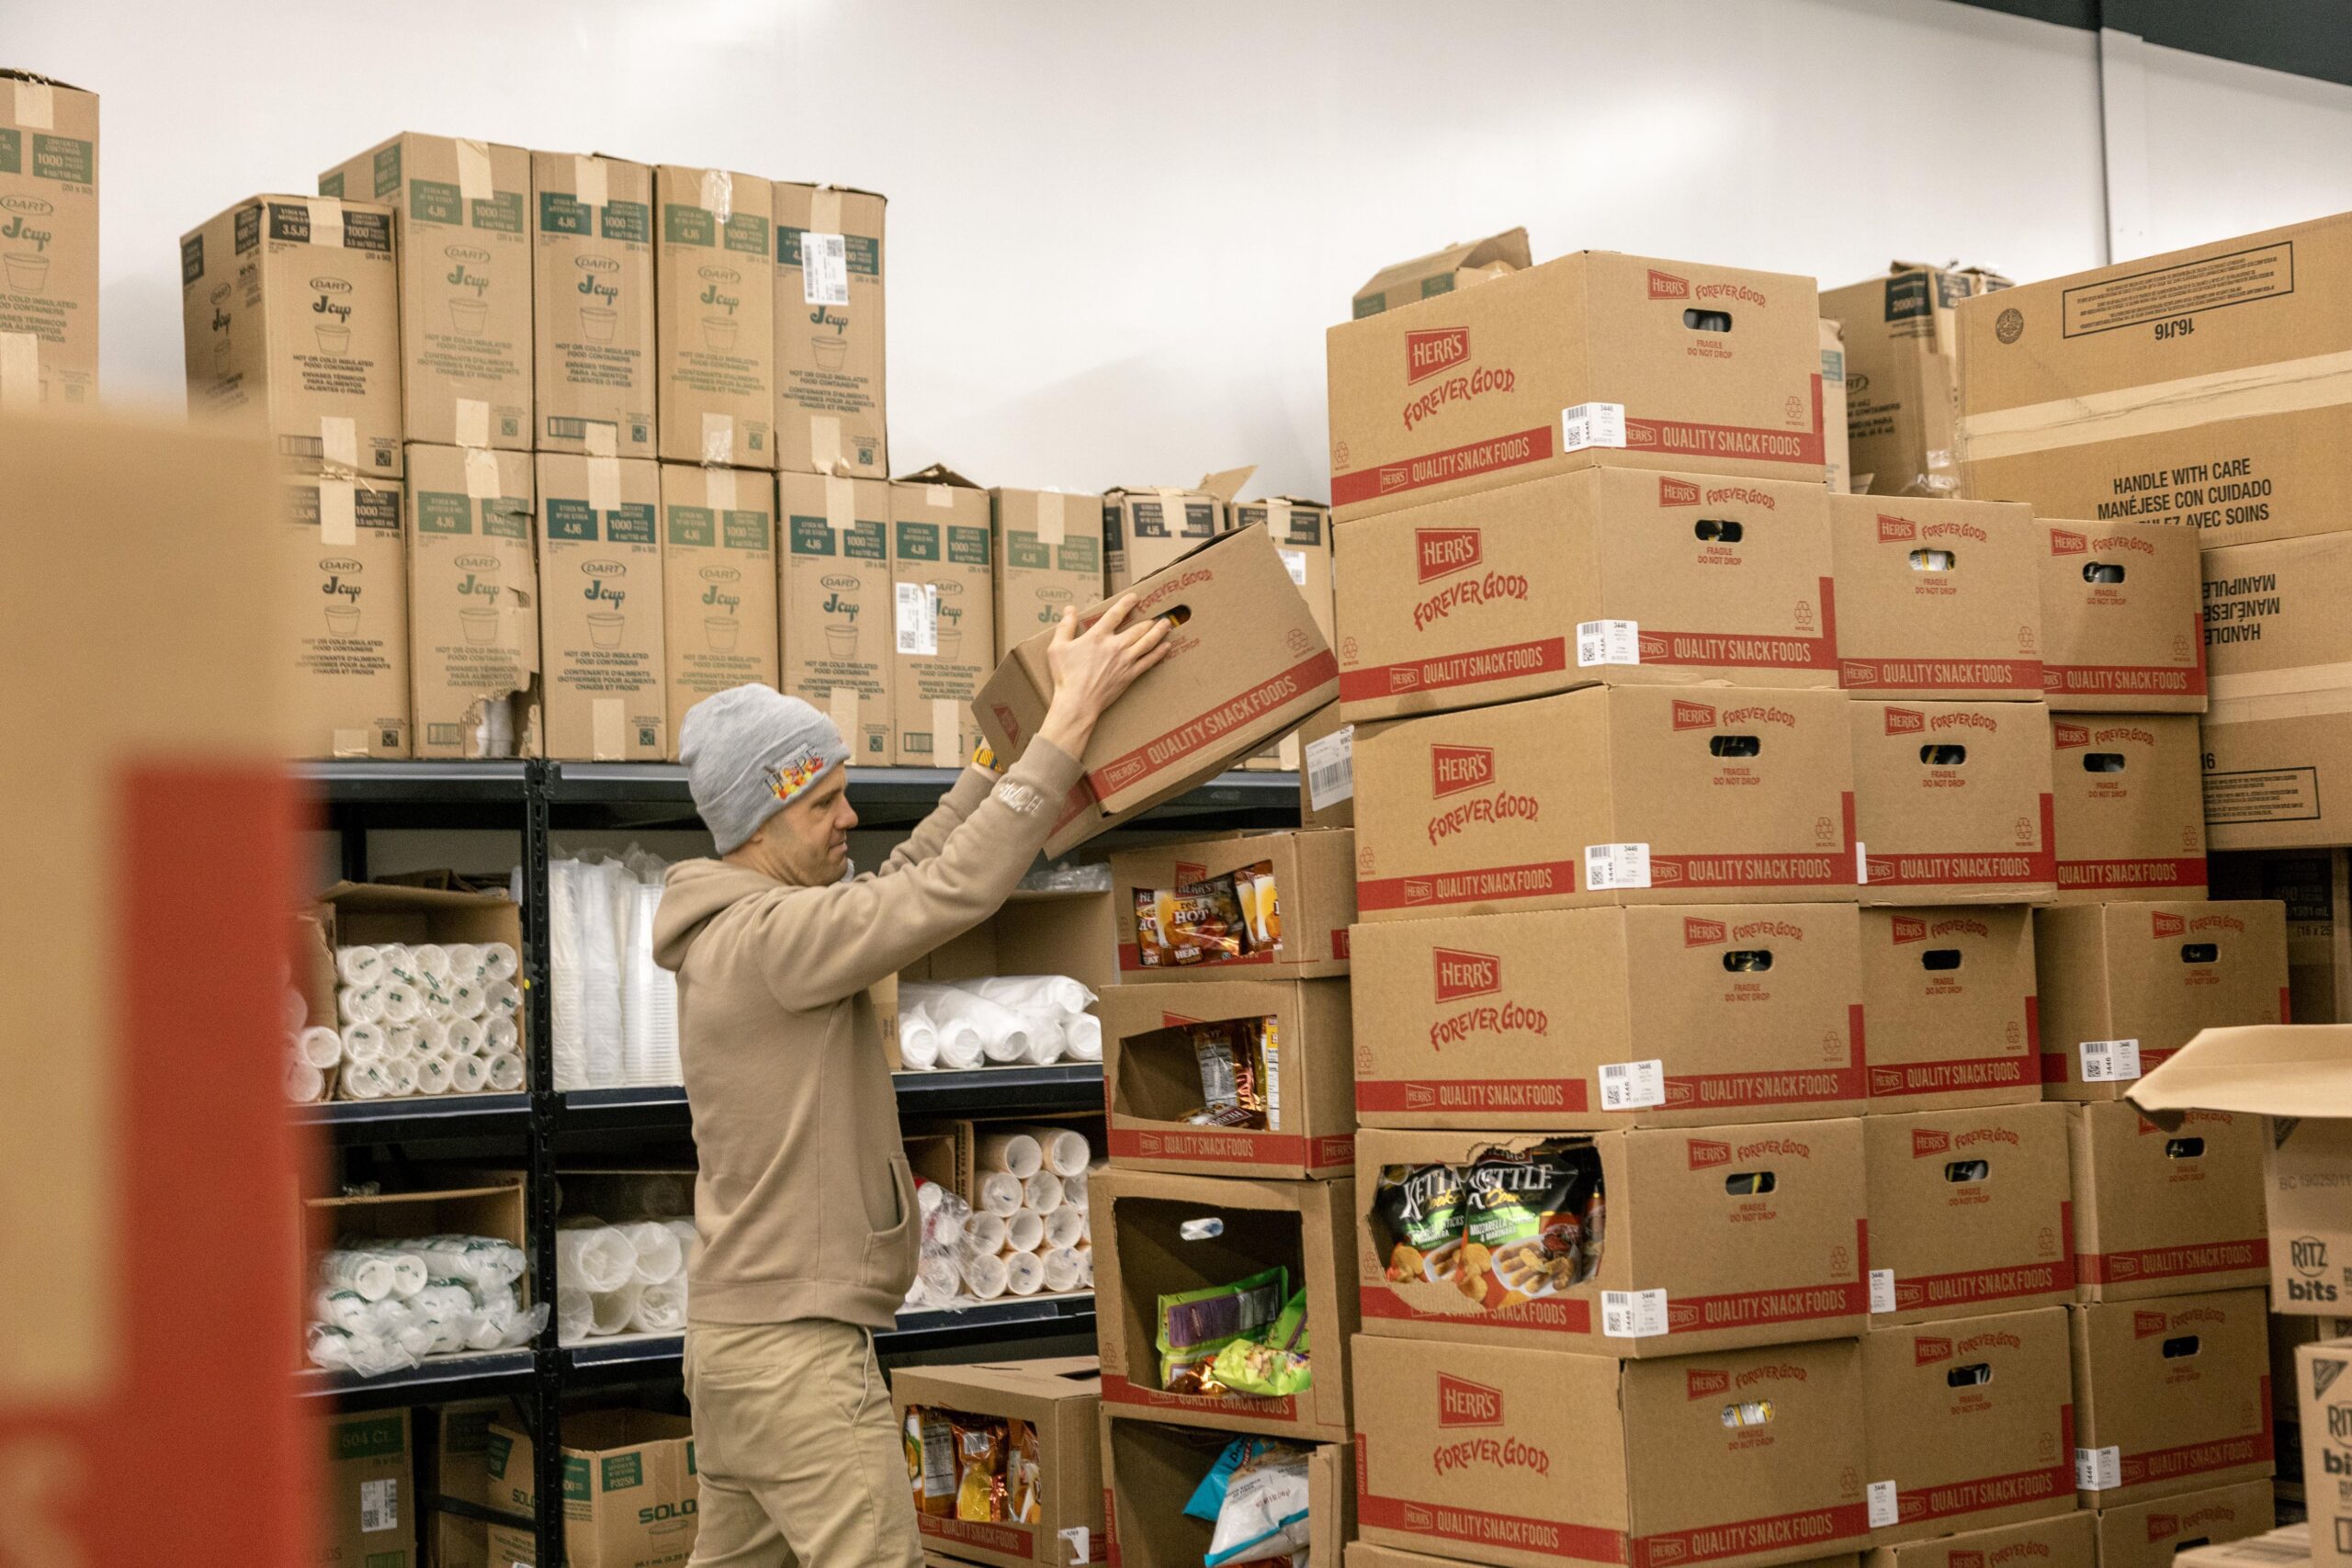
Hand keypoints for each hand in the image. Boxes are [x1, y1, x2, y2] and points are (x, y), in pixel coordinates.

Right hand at [1034, 593, 1172, 756]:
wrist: (1078, 702)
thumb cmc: (1066, 676)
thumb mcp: (1057, 648)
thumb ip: (1065, 626)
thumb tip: (1069, 609)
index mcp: (1097, 636)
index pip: (1115, 614)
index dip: (1126, 604)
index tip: (1135, 597)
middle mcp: (1115, 646)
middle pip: (1137, 628)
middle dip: (1148, 620)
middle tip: (1158, 614)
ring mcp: (1125, 661)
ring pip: (1147, 642)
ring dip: (1159, 631)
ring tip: (1167, 623)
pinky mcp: (1130, 675)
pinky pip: (1149, 661)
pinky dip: (1159, 653)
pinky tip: (1166, 647)